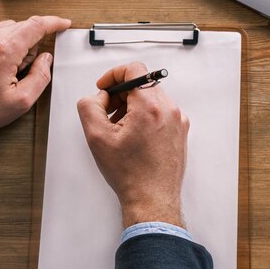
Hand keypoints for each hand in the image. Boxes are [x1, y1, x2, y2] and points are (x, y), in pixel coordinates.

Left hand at [0, 13, 71, 155]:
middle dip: (32, 44)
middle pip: (22, 26)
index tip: (62, 24)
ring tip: (8, 65)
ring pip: (6, 25)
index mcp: (4, 51)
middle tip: (25, 68)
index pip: (36, 25)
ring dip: (15, 40)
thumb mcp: (21, 101)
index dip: (54, 23)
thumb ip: (41, 76)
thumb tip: (46, 59)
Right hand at [77, 62, 189, 228]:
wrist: (152, 199)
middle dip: (120, 95)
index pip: (134, 69)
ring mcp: (178, 121)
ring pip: (150, 99)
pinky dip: (144, 118)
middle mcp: (169, 110)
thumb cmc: (130, 173)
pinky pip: (160, 114)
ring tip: (119, 130)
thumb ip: (89, 107)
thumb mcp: (97, 137)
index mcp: (151, 106)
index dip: (113, 75)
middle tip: (107, 113)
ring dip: (131, 107)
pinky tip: (132, 138)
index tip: (104, 88)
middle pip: (142, 84)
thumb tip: (95, 98)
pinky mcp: (180, 132)